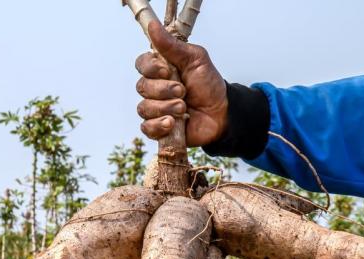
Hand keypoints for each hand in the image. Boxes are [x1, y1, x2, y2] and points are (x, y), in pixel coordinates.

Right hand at [135, 21, 227, 146]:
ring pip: (144, 108)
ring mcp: (155, 109)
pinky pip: (147, 128)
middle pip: (142, 87)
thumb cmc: (209, 85)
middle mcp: (154, 88)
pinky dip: (159, 125)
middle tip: (183, 91)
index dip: (151, 68)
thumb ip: (172, 46)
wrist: (221, 113)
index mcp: (161, 70)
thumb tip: (152, 26)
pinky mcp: (158, 128)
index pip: (142, 64)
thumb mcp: (195, 60)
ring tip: (183, 108)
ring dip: (165, 107)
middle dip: (164, 90)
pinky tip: (173, 123)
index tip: (167, 71)